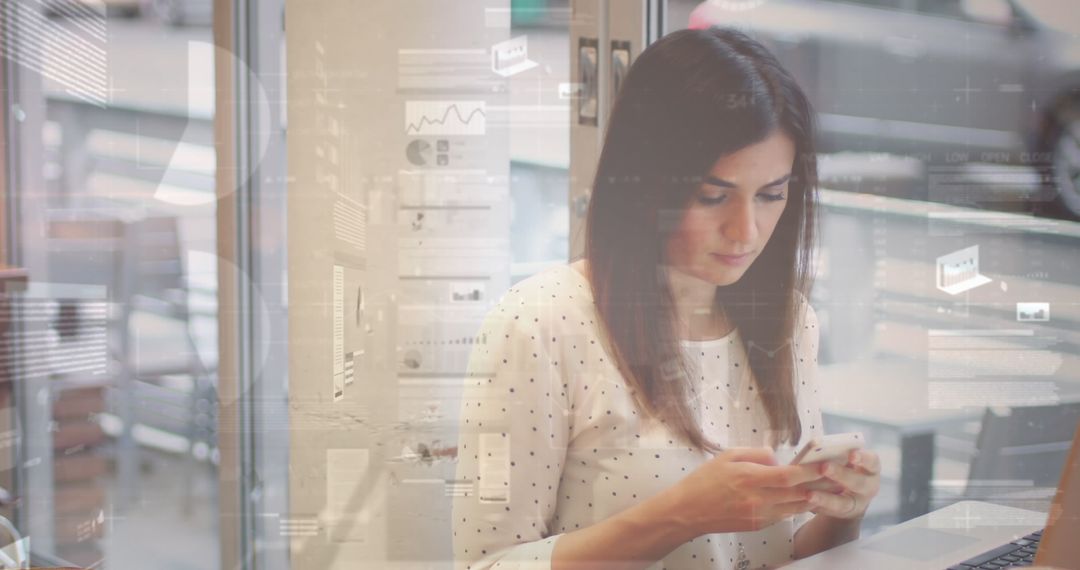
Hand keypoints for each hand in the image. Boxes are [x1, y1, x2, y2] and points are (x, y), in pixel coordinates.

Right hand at [671, 447, 824, 534]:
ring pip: (794, 507)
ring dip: (814, 498)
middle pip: (797, 493)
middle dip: (820, 485)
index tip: (825, 464)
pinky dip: (797, 506)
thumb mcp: (727, 456)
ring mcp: (758, 515)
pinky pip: (783, 514)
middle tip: (840, 477)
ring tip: (833, 489)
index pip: (787, 476)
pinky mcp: (757, 525)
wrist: (687, 511)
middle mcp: (757, 500)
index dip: (809, 471)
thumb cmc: (704, 481)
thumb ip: (755, 453)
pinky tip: (808, 499)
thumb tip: (776, 457)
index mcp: (748, 479)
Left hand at [805, 449, 880, 519]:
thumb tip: (817, 447)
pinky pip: (829, 512)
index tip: (851, 454)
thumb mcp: (847, 460)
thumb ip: (838, 455)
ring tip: (809, 494)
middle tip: (824, 467)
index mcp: (871, 468)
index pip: (871, 461)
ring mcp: (857, 504)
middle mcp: (868, 487)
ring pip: (843, 503)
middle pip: (857, 483)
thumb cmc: (845, 466)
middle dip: (840, 475)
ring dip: (825, 498)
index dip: (863, 458)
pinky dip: (817, 507)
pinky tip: (805, 501)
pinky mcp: (842, 515)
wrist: (848, 493)